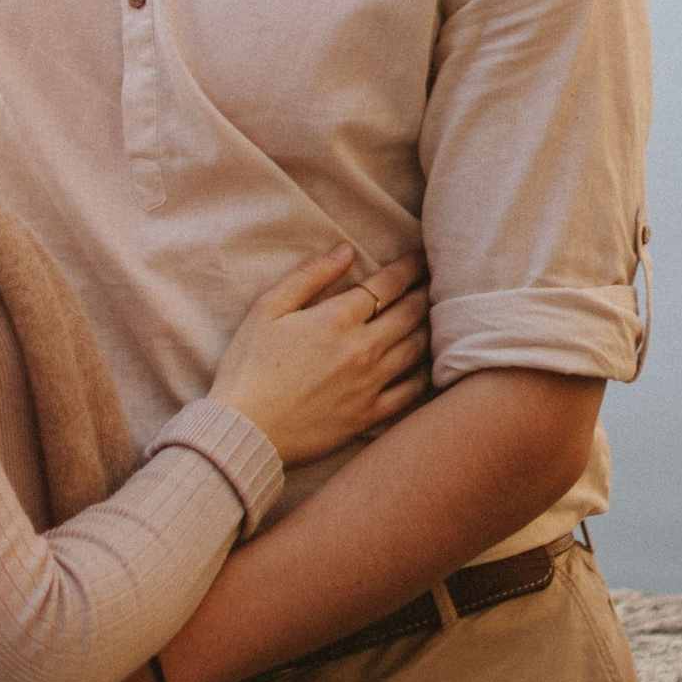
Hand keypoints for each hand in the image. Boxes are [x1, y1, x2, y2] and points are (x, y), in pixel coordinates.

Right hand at [207, 246, 429, 469]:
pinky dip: (425, 374)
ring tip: (436, 316)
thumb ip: (309, 276)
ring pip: (416, 349)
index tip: (422, 258)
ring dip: (430, 328)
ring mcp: (369, 384)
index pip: (387, 284)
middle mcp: (362, 349)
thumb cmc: (248, 367)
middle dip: (426, 292)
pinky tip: (428, 365)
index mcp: (337, 319)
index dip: (409, 267)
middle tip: (437, 281)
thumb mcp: (267, 310)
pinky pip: (411, 392)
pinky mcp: (368, 416)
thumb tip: (345, 251)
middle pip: (411, 313)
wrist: (244, 430)